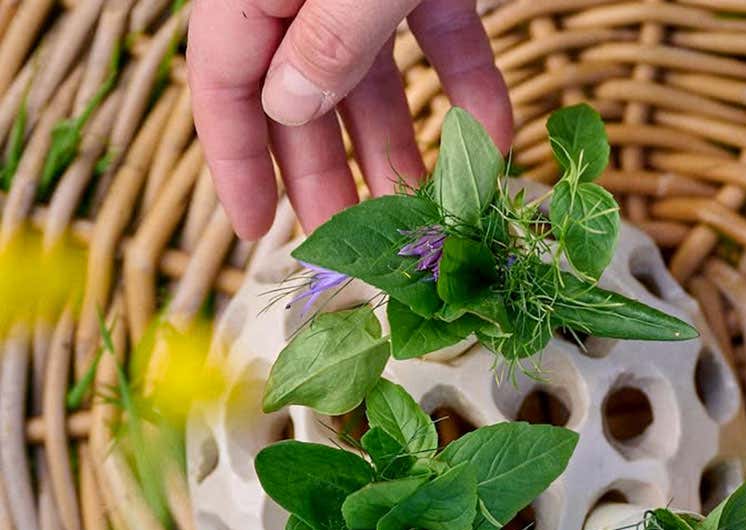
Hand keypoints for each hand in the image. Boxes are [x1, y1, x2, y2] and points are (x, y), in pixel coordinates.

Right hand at [187, 0, 512, 238]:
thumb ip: (329, 38)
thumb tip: (289, 107)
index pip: (224, 83)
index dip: (237, 163)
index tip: (255, 231)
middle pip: (302, 94)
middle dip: (331, 177)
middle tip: (356, 248)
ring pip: (373, 78)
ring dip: (401, 148)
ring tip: (428, 217)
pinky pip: (443, 42)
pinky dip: (469, 90)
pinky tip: (493, 145)